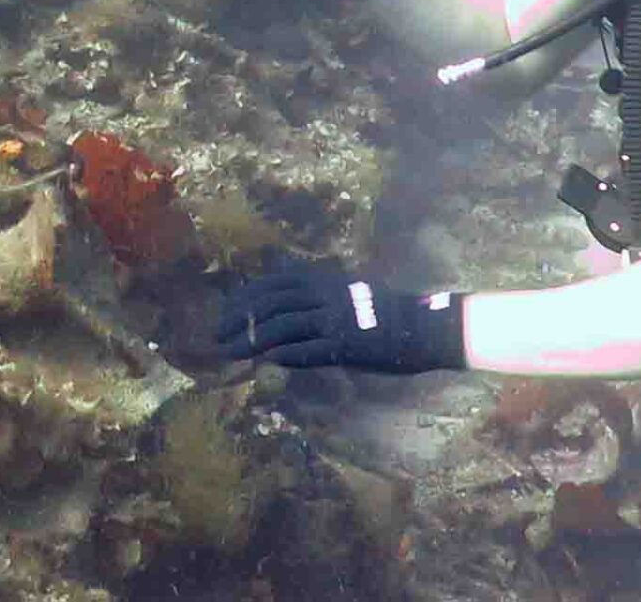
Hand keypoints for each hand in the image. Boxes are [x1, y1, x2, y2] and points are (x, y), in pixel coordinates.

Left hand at [216, 269, 467, 373]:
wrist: (423, 326)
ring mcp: (334, 320)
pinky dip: (281, 355)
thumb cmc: (385, 308)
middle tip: (217, 335)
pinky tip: (263, 362)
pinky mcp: (345, 346)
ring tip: (230, 352)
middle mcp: (324, 294)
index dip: (243, 297)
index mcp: (323, 278)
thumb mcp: (347, 288)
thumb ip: (316, 292)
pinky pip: (305, 351)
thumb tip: (282, 304)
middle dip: (238, 319)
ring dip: (250, 341)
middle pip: (269, 304)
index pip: (271, 283)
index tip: (224, 313)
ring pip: (281, 327)